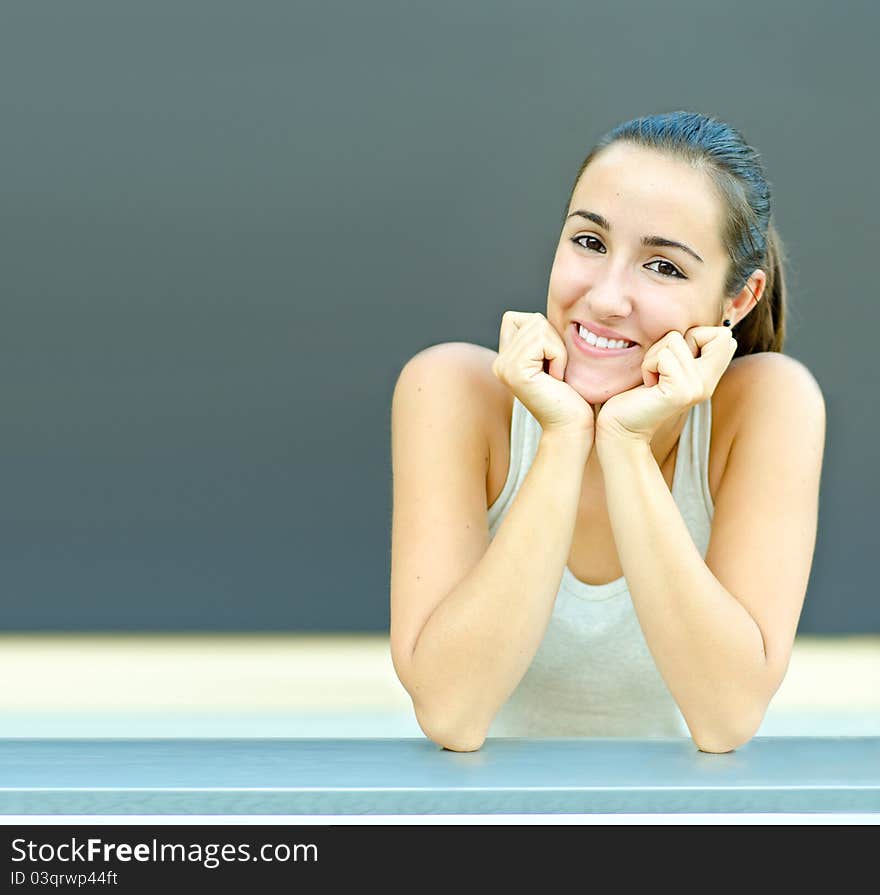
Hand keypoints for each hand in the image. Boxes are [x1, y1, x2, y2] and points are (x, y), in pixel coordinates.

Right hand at [491, 311, 594, 441]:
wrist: (572, 426)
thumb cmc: (571, 395)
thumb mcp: (554, 357)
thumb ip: (541, 337)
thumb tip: (540, 316)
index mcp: (506, 358)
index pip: (518, 317)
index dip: (543, 332)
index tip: (551, 362)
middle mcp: (500, 362)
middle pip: (532, 319)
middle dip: (554, 341)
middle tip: (556, 372)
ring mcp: (504, 366)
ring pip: (538, 327)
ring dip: (558, 350)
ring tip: (557, 375)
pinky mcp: (515, 371)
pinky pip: (543, 341)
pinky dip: (558, 356)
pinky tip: (557, 379)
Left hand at [595, 325, 736, 444]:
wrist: (622, 426)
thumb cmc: (637, 390)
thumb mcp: (667, 363)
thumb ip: (687, 347)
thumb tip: (706, 324)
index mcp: (709, 375)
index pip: (723, 335)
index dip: (694, 336)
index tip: (672, 360)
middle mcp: (709, 383)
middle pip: (708, 333)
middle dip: (675, 341)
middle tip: (661, 367)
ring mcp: (697, 388)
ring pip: (675, 340)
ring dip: (654, 355)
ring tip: (652, 378)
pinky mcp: (680, 392)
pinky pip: (663, 356)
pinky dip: (648, 365)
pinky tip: (648, 385)